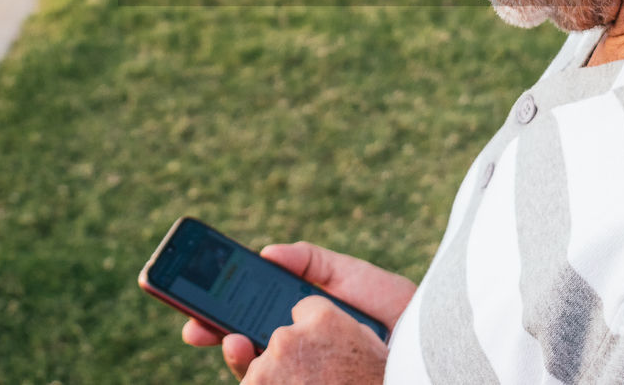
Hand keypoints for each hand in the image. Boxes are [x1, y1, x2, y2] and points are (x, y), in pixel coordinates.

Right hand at [181, 241, 415, 379]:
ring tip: (229, 341)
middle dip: (215, 336)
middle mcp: (297, 351)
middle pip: (244, 347)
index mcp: (298, 321)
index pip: (247, 317)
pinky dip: (262, 379)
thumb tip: (265, 252)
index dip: (217, 313)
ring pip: (258, 374)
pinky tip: (255, 361)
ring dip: (234, 359)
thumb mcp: (347, 274)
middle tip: (194, 329)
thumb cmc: (393, 307)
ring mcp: (305, 374)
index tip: (193, 305)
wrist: (429, 337)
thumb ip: (308, 260)